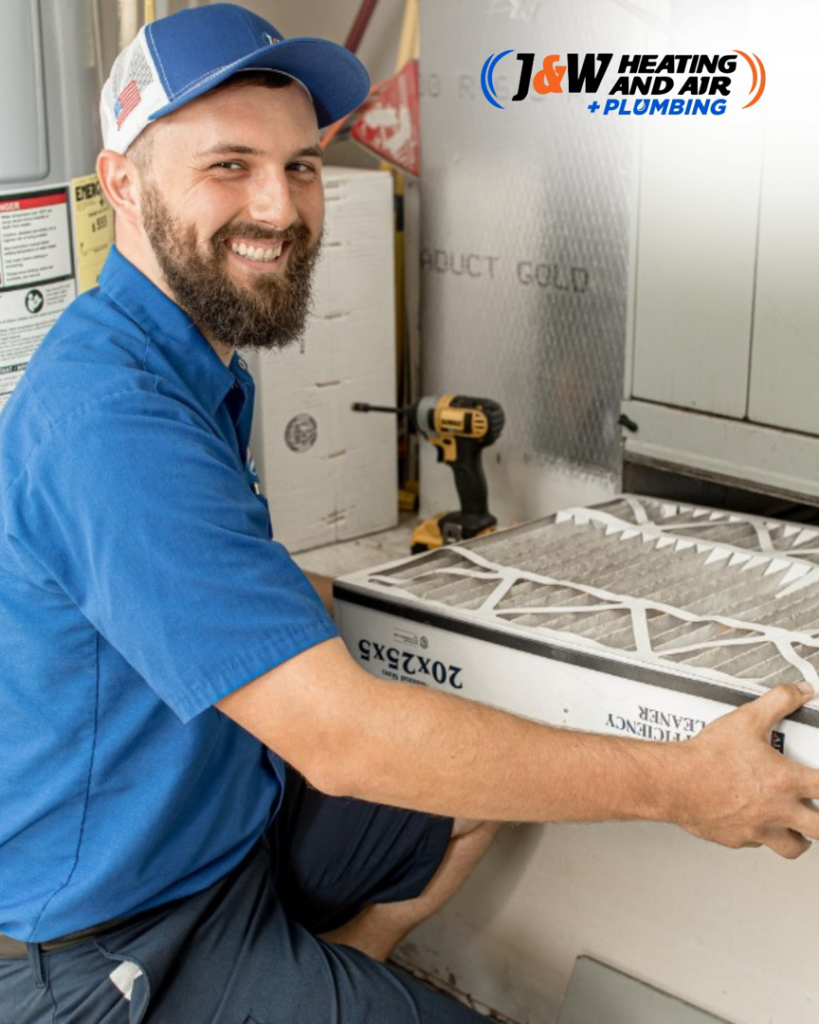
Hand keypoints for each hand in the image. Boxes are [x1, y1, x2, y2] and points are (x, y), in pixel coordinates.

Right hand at [669, 682, 818, 857]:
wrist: (675, 781)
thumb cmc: (707, 758)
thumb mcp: (746, 719)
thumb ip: (778, 702)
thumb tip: (799, 691)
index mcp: (785, 781)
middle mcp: (776, 810)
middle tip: (818, 810)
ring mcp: (758, 829)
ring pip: (793, 847)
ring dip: (799, 837)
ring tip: (796, 825)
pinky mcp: (737, 838)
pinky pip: (757, 843)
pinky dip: (760, 835)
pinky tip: (753, 820)